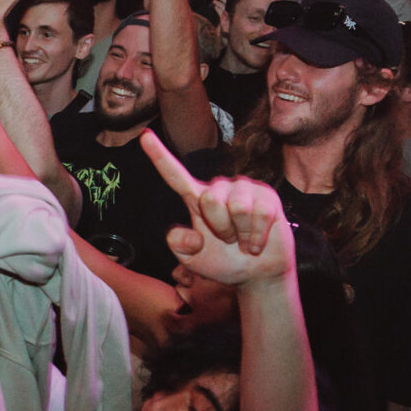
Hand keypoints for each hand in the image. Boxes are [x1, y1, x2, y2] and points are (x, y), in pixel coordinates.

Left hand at [142, 131, 292, 285]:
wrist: (256, 274)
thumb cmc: (223, 263)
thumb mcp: (193, 261)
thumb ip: (180, 246)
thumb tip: (187, 234)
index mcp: (196, 198)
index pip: (174, 175)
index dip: (159, 155)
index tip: (144, 136)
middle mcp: (218, 188)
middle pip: (210, 200)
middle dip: (220, 228)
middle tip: (228, 241)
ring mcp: (243, 189)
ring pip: (238, 207)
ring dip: (241, 234)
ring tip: (243, 240)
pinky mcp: (267, 196)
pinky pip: (259, 214)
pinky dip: (257, 237)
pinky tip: (257, 242)